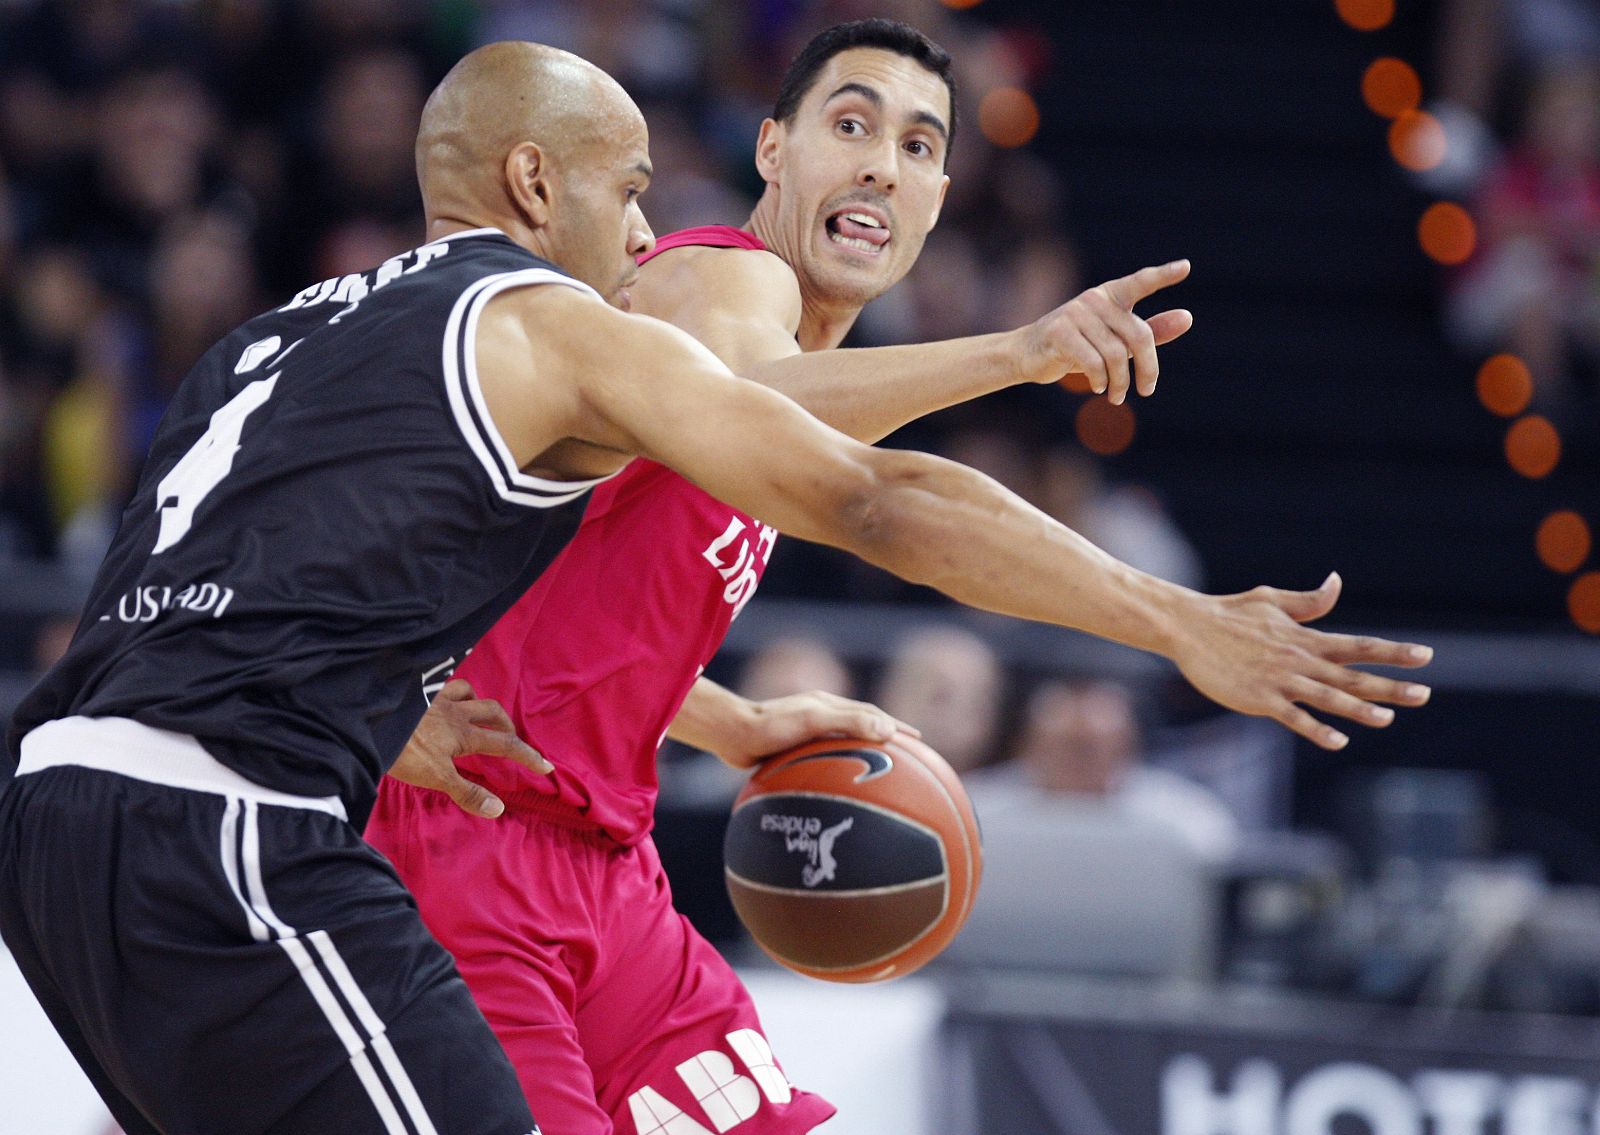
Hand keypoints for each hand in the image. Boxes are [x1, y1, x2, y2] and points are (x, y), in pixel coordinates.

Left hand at [386, 678, 551, 816]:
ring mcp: (435, 700)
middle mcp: (455, 713)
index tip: (546, 767)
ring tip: (478, 714)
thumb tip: (498, 809)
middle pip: (492, 711)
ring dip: (478, 702)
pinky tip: (442, 700)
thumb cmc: (404, 751)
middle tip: (511, 738)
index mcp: (464, 734)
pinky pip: (440, 686)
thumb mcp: (436, 777)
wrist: (369, 721)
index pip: (505, 745)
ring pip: (468, 692)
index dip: (528, 756)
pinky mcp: (416, 695)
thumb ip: (467, 791)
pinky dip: (449, 691)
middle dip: (506, 724)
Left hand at [714, 691, 919, 770]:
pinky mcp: (790, 749)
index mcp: (828, 705)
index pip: (870, 714)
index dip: (895, 726)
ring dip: (861, 754)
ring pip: (841, 744)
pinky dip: (837, 770)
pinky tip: (837, 790)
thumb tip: (888, 728)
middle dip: (884, 738)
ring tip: (877, 774)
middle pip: (859, 726)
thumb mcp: (814, 719)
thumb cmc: (771, 726)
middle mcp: (819, 716)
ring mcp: (804, 732)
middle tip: (907, 757)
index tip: (918, 740)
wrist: (730, 734)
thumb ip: (849, 720)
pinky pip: (822, 760)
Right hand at [1018, 259, 1194, 404]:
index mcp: (1111, 295)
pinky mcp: (1059, 332)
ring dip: (1120, 382)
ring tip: (1116, 396)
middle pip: (1138, 336)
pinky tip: (1098, 388)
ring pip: (1115, 355)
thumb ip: (1151, 331)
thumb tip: (1187, 318)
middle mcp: (1094, 298)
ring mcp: (1075, 313)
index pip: (1140, 282)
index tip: (1186, 267)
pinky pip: (1092, 362)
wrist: (1029, 354)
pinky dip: (1100, 380)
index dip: (1162, 275)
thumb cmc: (1078, 346)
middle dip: (1147, 368)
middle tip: (1147, 391)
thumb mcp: (1115, 340)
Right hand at [1170, 572, 1432, 749]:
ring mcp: (1280, 680)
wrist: (1189, 626)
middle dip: (1390, 686)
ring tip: (1388, 718)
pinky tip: (1338, 740)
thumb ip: (1309, 601)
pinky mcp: (1259, 698)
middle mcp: (1299, 659)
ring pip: (1328, 696)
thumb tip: (1337, 583)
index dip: (1392, 651)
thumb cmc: (1230, 612)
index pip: (1358, 645)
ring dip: (1359, 708)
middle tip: (1424, 694)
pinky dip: (1316, 728)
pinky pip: (1293, 717)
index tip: (1425, 657)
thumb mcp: (1272, 599)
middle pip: (1352, 674)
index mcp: (1305, 637)